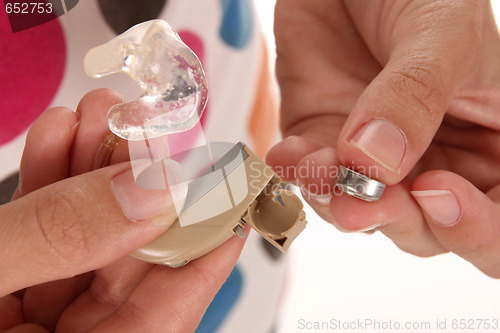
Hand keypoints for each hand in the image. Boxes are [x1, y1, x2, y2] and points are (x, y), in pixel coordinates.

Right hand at [0, 89, 246, 331]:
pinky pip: (46, 231)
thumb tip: (151, 191)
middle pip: (126, 264)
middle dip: (139, 187)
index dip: (206, 257)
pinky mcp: (11, 278)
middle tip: (151, 135)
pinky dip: (52, 181)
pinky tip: (61, 137)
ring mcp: (31, 310)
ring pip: (88, 237)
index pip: (166, 317)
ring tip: (103, 118)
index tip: (231, 203)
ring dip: (94, 169)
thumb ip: (61, 235)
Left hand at [267, 0, 499, 276]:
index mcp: (488, 142)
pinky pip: (308, 177)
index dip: (474, 228)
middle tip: (364, 198)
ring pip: (360, 212)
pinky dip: (296, 172)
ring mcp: (372, 157)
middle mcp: (432, 159)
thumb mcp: (440, 33)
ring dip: (335, 201)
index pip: (497, 218)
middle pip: (423, 229)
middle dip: (393, 220)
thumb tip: (376, 162)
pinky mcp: (322, 141)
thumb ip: (415, 97)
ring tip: (319, 168)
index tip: (437, 193)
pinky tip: (289, 153)